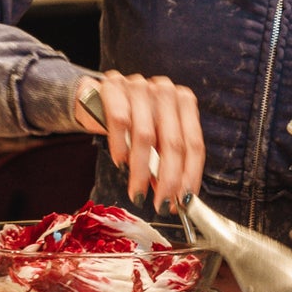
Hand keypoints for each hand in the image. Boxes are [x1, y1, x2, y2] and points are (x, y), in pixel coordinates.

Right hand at [73, 70, 204, 212]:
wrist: (97, 97)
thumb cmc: (133, 120)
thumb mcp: (156, 137)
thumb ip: (166, 160)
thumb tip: (174, 195)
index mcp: (184, 102)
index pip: (194, 144)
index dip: (190, 175)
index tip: (184, 201)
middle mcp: (166, 92)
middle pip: (173, 143)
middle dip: (168, 180)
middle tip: (162, 204)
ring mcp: (141, 87)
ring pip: (146, 137)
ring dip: (142, 171)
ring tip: (138, 193)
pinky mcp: (114, 88)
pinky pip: (119, 122)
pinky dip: (120, 147)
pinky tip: (119, 163)